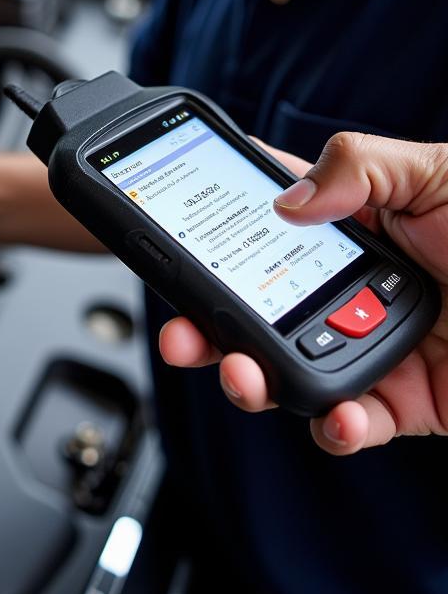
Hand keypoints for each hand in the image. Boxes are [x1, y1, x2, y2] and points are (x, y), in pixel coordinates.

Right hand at [158, 133, 447, 454]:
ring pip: (286, 369)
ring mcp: (370, 346)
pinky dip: (334, 429)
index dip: (211, 229)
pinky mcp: (404, 405)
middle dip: (207, 323)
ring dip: (250, 379)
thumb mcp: (442, 173)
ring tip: (244, 376)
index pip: (264, 221)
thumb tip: (286, 201)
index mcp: (353, 227)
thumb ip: (362, 165)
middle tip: (183, 331)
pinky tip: (338, 417)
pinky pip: (351, 425)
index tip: (172, 237)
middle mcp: (348, 288)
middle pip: (255, 305)